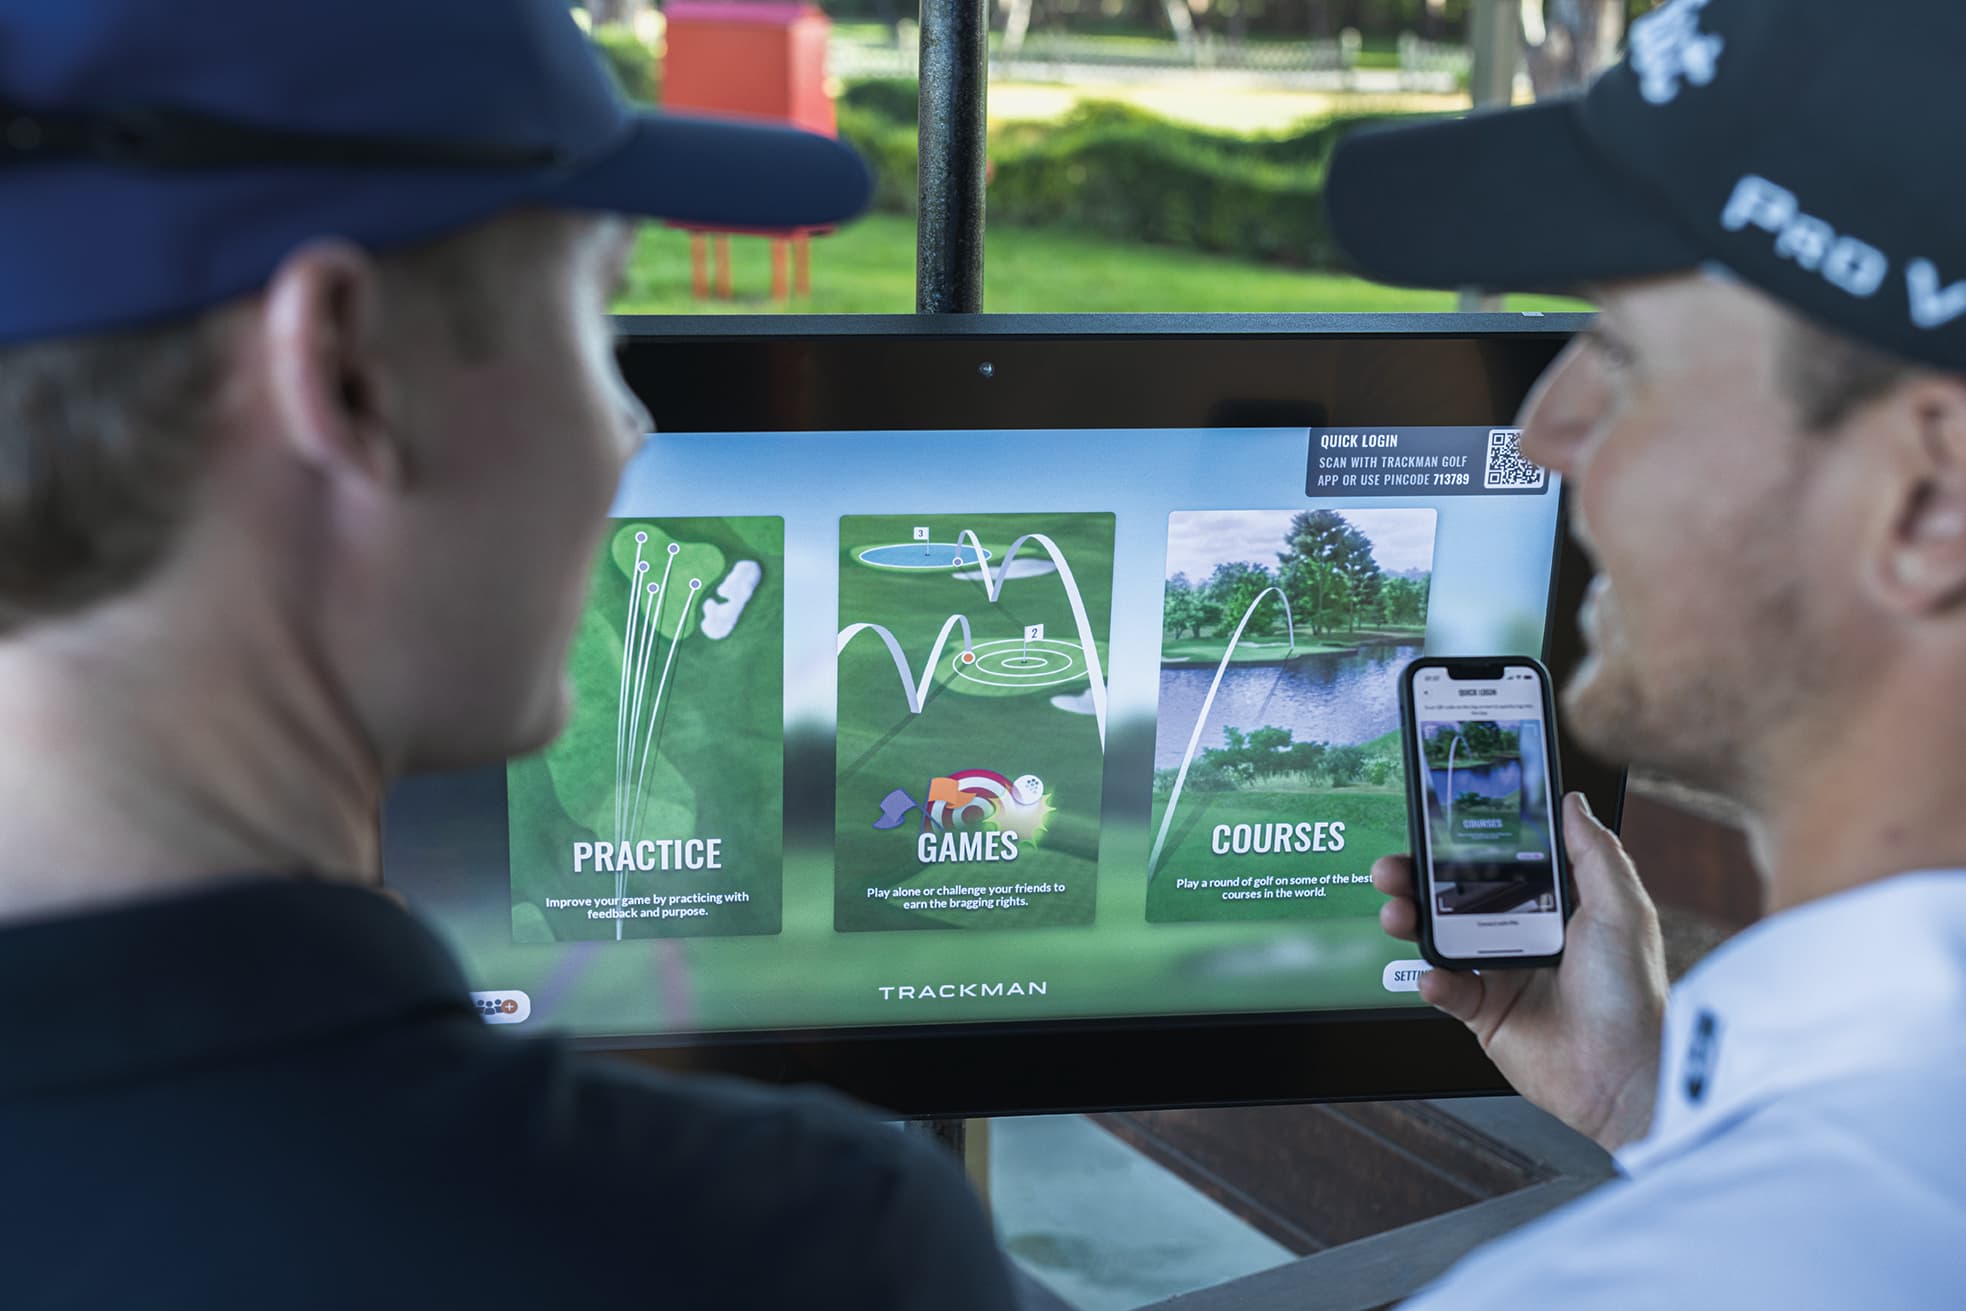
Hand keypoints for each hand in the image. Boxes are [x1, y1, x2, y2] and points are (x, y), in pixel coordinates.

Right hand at [1374, 792, 1668, 1152]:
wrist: (1624, 1077)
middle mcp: (1523, 934)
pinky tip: (1433, 975)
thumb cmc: (1633, 995)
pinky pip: (1446, 990)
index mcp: (1554, 906)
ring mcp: (1501, 974)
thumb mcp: (1621, 909)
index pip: (1499, 862)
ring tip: (1398, 914)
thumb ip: (1594, 852)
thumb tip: (1571, 803)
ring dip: (1411, 921)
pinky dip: (1432, 980)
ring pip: (1440, 937)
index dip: (1465, 842)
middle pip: (1456, 895)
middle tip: (1393, 868)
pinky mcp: (1485, 1014)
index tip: (1435, 822)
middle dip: (1417, 878)